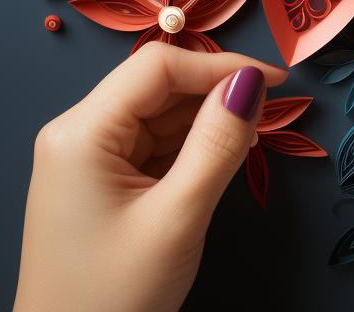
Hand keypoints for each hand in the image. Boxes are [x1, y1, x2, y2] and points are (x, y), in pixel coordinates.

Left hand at [14, 43, 286, 311]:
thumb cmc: (114, 298)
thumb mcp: (176, 218)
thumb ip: (217, 144)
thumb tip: (253, 81)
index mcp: (80, 133)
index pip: (158, 67)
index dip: (220, 65)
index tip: (276, 81)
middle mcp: (77, 134)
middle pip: (157, 87)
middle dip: (214, 93)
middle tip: (268, 113)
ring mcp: (86, 159)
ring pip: (160, 114)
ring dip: (207, 119)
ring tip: (248, 140)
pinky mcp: (100, 183)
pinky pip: (153, 144)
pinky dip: (191, 146)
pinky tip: (219, 158)